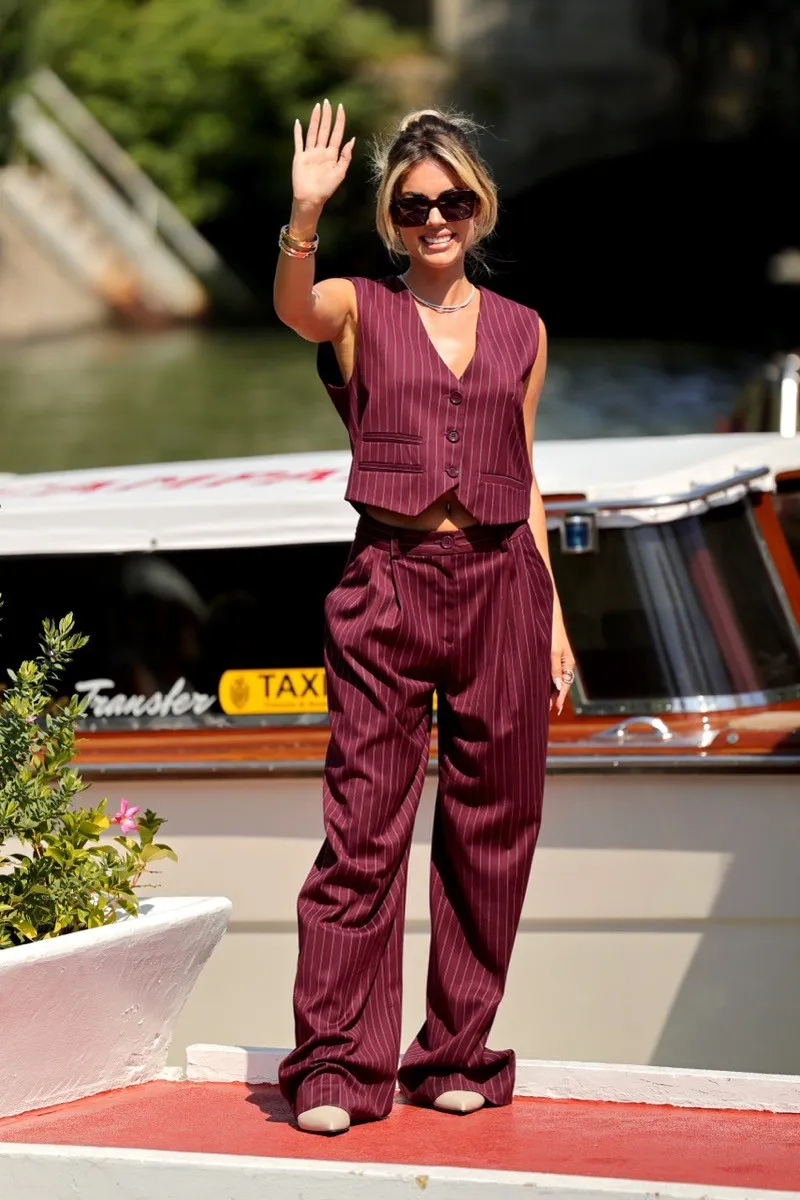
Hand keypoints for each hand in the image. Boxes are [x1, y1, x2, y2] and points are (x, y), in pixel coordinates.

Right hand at [292, 99, 354, 213]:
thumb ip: (346, 157)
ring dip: (314, 119)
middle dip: (327, 116)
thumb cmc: (327, 189)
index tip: (341, 108)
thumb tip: (352, 140)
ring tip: (317, 107)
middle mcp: (321, 151)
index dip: (339, 121)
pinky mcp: (300, 157)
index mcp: (332, 155)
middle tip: (328, 102)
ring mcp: (310, 153)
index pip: (336, 133)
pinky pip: (298, 142)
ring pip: (313, 132)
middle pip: (325, 129)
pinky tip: (297, 122)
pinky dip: (297, 132)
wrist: (311, 199)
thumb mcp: (340, 173)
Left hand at [550, 621, 574, 716]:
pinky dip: (547, 681)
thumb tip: (559, 687)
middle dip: (554, 697)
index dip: (560, 697)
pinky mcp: (551, 657)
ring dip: (550, 690)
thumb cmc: (552, 632)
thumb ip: (555, 669)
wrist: (547, 615)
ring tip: (543, 703)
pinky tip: (541, 688)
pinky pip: (551, 672)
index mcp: (569, 663)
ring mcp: (558, 660)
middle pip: (561, 684)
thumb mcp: (552, 651)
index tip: (555, 709)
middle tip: (546, 710)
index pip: (565, 685)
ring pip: (555, 679)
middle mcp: (565, 663)